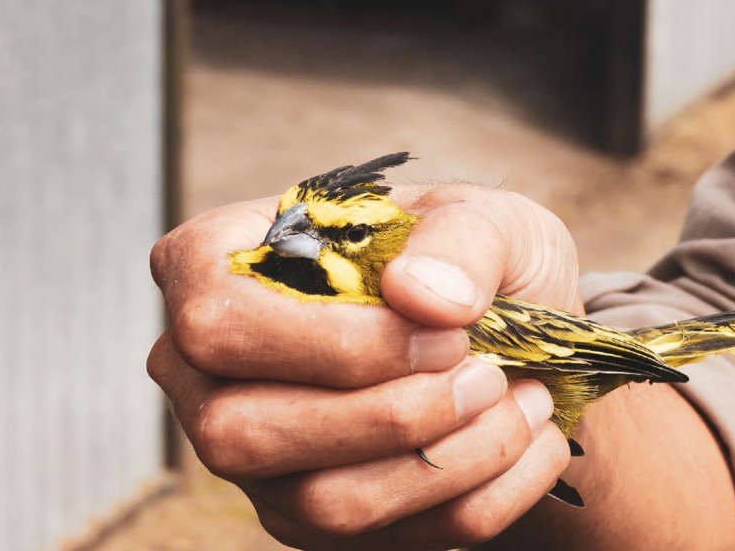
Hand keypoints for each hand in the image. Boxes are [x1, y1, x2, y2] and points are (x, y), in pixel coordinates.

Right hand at [147, 184, 576, 548]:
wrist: (506, 334)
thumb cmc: (466, 259)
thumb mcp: (483, 217)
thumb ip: (458, 239)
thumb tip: (422, 296)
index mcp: (218, 266)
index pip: (218, 321)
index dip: (334, 342)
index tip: (446, 332)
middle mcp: (208, 370)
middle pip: (242, 432)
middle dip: (392, 416)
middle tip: (487, 375)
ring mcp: (252, 452)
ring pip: (321, 500)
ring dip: (447, 461)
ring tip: (520, 403)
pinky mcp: (304, 513)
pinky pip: (380, 539)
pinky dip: (476, 494)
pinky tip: (527, 442)